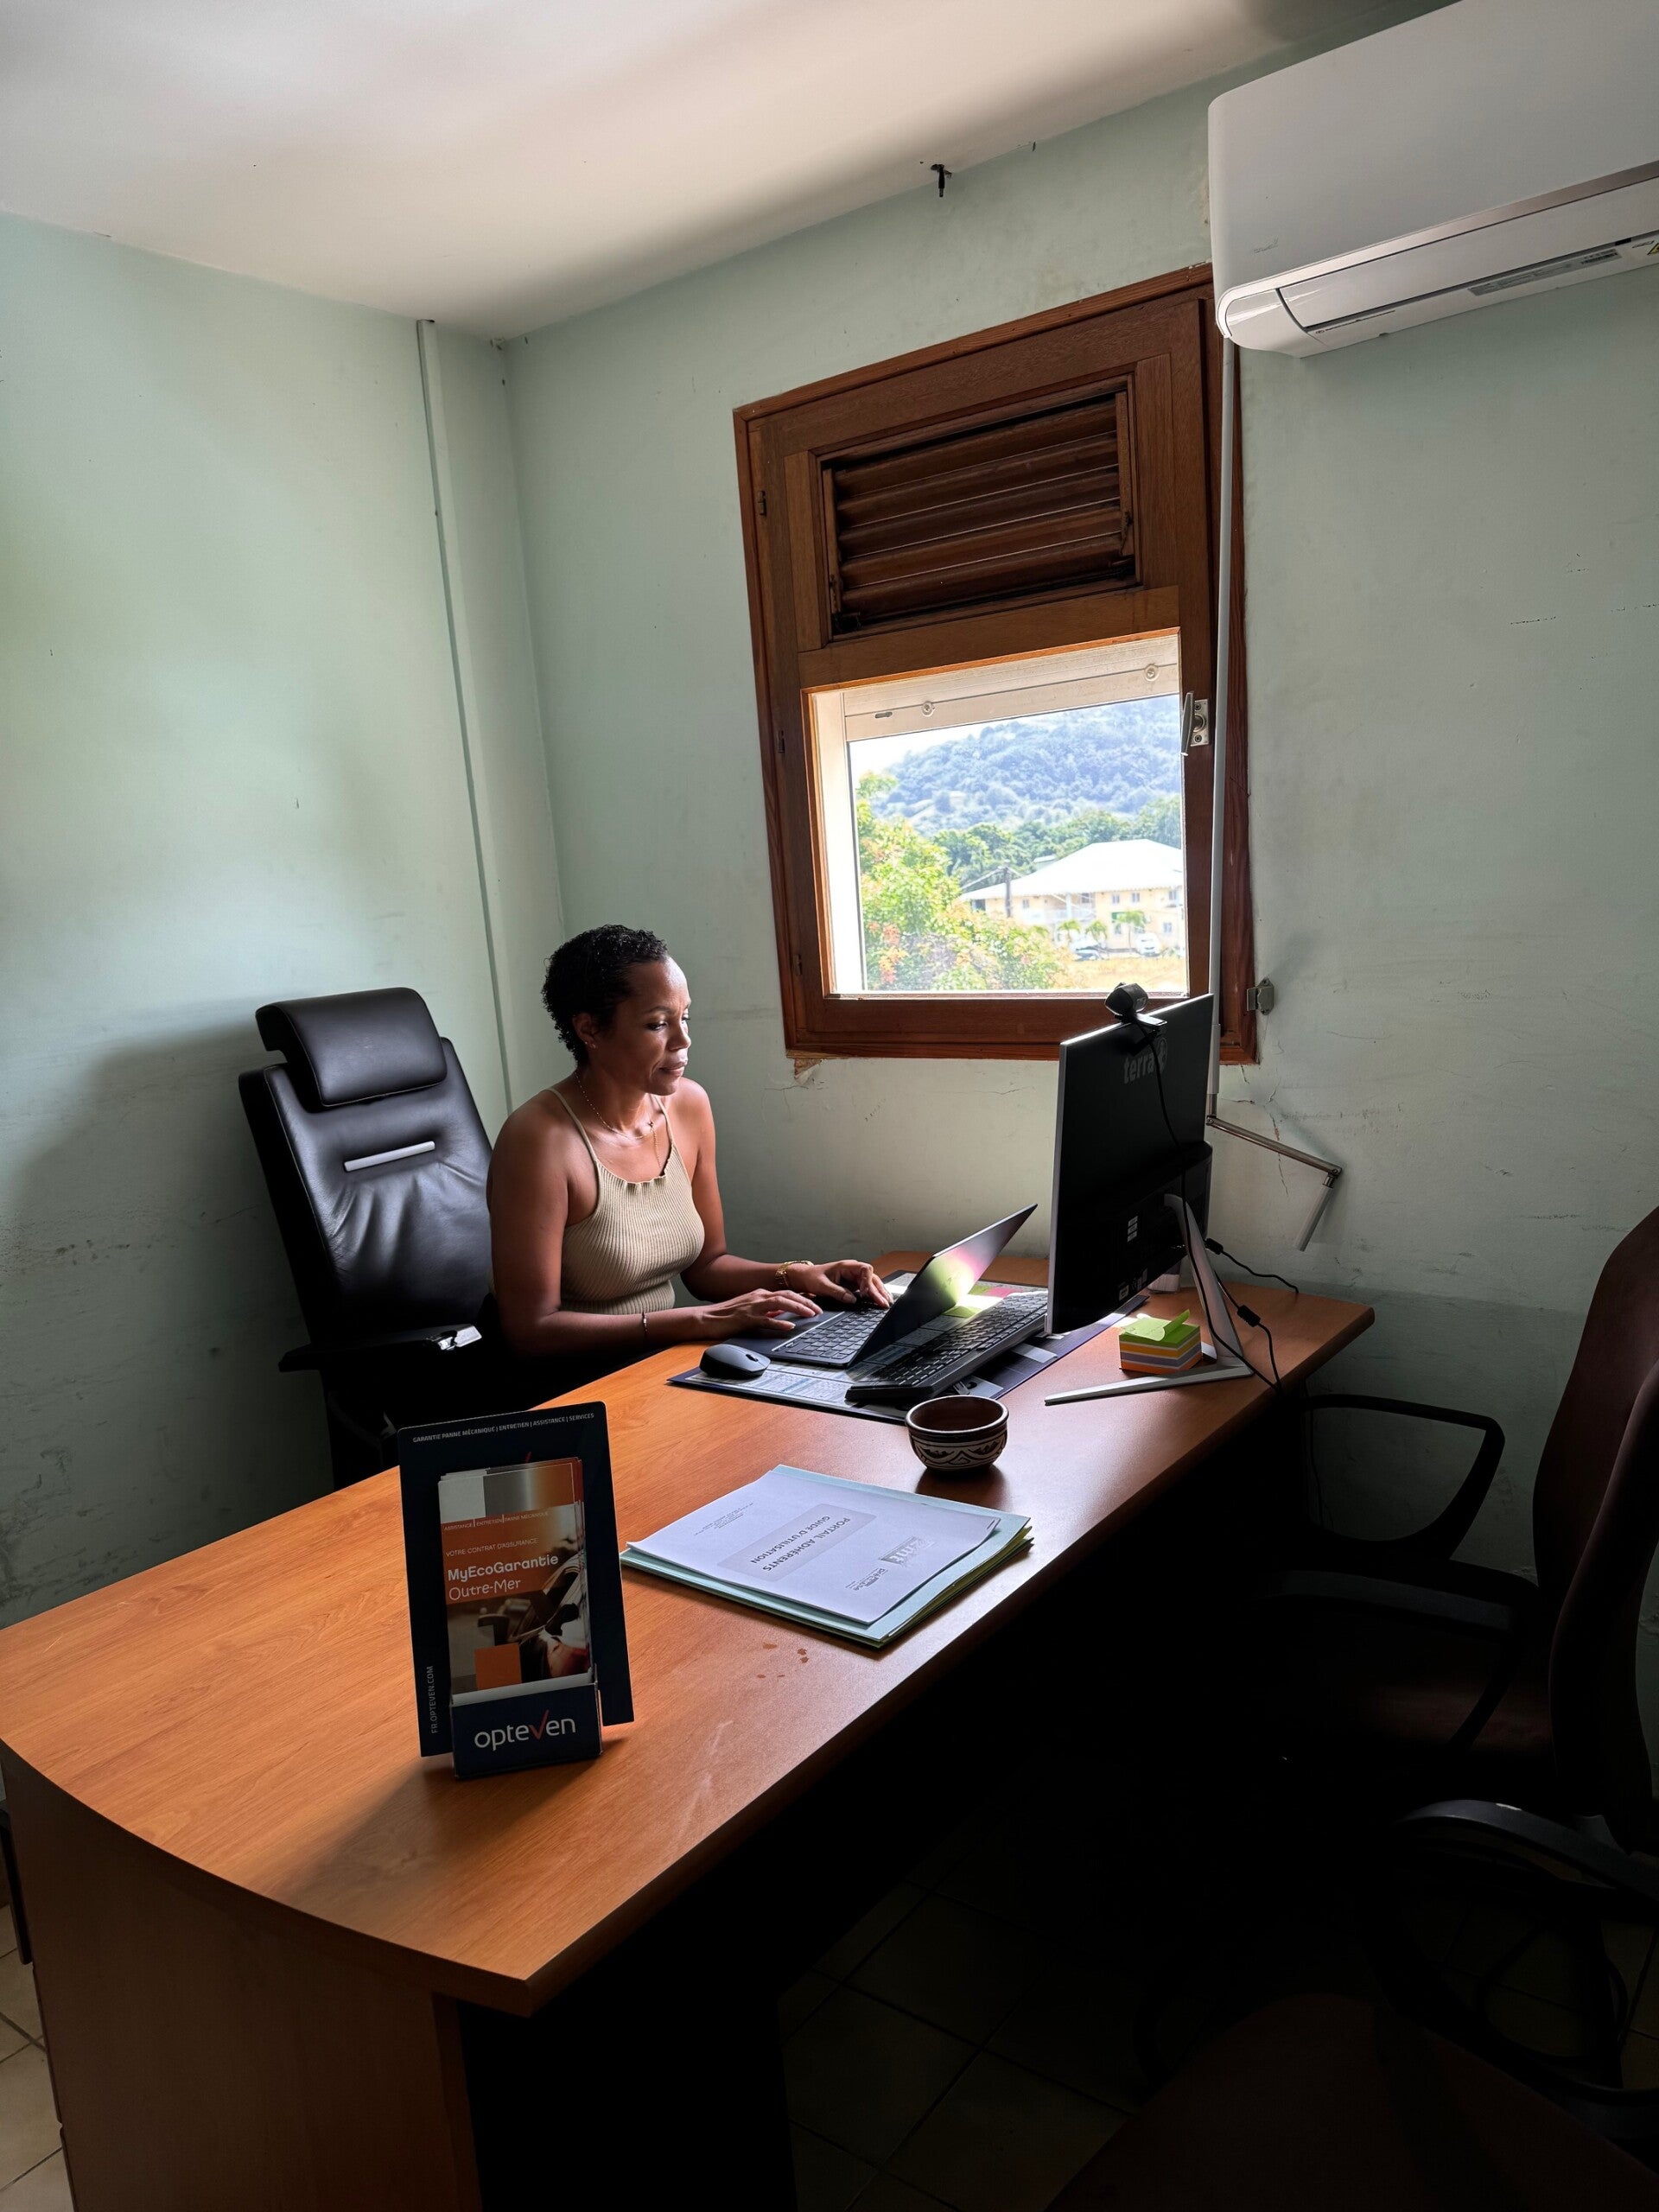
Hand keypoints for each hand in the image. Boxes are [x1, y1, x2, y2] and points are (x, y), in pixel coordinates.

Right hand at [690, 1288, 822, 1338]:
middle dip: (805, 1301)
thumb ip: (766, 1312)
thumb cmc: (726, 1316)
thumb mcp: (750, 1311)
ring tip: (810, 1314)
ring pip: (779, 1303)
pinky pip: (765, 1320)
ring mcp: (752, 1307)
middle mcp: (758, 1297)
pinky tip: (789, 1327)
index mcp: (759, 1294)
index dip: (803, 1297)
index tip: (816, 1301)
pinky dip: (779, 1323)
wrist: (706, 1318)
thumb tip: (781, 1316)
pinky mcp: (745, 1318)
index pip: (786, 1293)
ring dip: (797, 1308)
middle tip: (819, 1310)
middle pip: (787, 1295)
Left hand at [788, 1260, 891, 1308]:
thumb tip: (852, 1299)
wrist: (806, 1277)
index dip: (868, 1281)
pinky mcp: (854, 1284)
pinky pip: (868, 1288)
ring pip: (872, 1283)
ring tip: (887, 1302)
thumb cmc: (813, 1277)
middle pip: (872, 1277)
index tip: (865, 1293)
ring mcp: (855, 1277)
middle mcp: (853, 1270)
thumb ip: (838, 1292)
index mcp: (846, 1266)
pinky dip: (874, 1294)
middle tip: (883, 1303)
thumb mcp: (823, 1286)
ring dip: (879, 1292)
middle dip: (878, 1290)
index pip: (865, 1269)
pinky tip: (880, 1300)